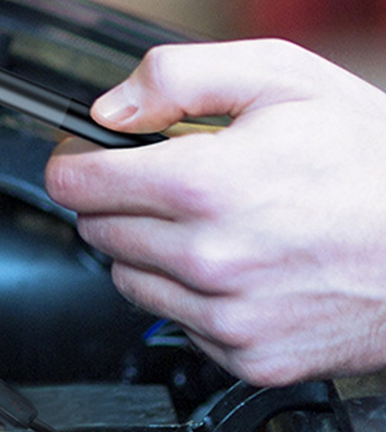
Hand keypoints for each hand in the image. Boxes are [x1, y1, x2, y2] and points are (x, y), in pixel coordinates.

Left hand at [44, 39, 385, 385]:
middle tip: (160, 175)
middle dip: (114, 195)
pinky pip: (175, 321)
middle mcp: (209, 258)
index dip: (75, 158)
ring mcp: (229, 315)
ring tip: (203, 215)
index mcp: (203, 184)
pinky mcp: (251, 356)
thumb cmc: (369, 157)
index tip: (85, 152)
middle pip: (94, 230)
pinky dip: (185, 290)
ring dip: (145, 244)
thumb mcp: (276, 75)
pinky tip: (231, 257)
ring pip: (127, 279)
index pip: (75, 183)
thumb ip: (176, 77)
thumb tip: (109, 107)